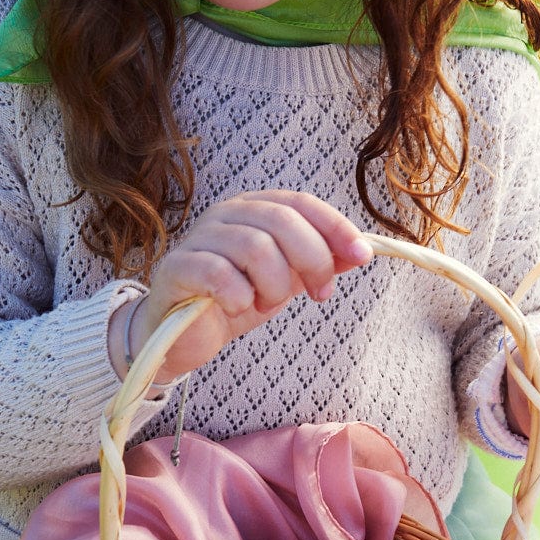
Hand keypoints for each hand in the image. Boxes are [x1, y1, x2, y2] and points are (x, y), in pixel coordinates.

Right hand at [110, 190, 372, 382]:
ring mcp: (198, 239)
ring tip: (266, 304)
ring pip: (254, 247)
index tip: (362, 255)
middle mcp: (224, 215)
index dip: (334, 226)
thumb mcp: (287, 281)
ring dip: (274, 285)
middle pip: (281, 221)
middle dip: (312, 260)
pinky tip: (239, 309)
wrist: (183, 337)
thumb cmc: (233, 301)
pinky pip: (220, 275)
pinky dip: (240, 298)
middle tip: (318, 293)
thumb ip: (319, 264)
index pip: (300, 203)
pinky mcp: (177, 268)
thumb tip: (361, 252)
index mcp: (253, 209)